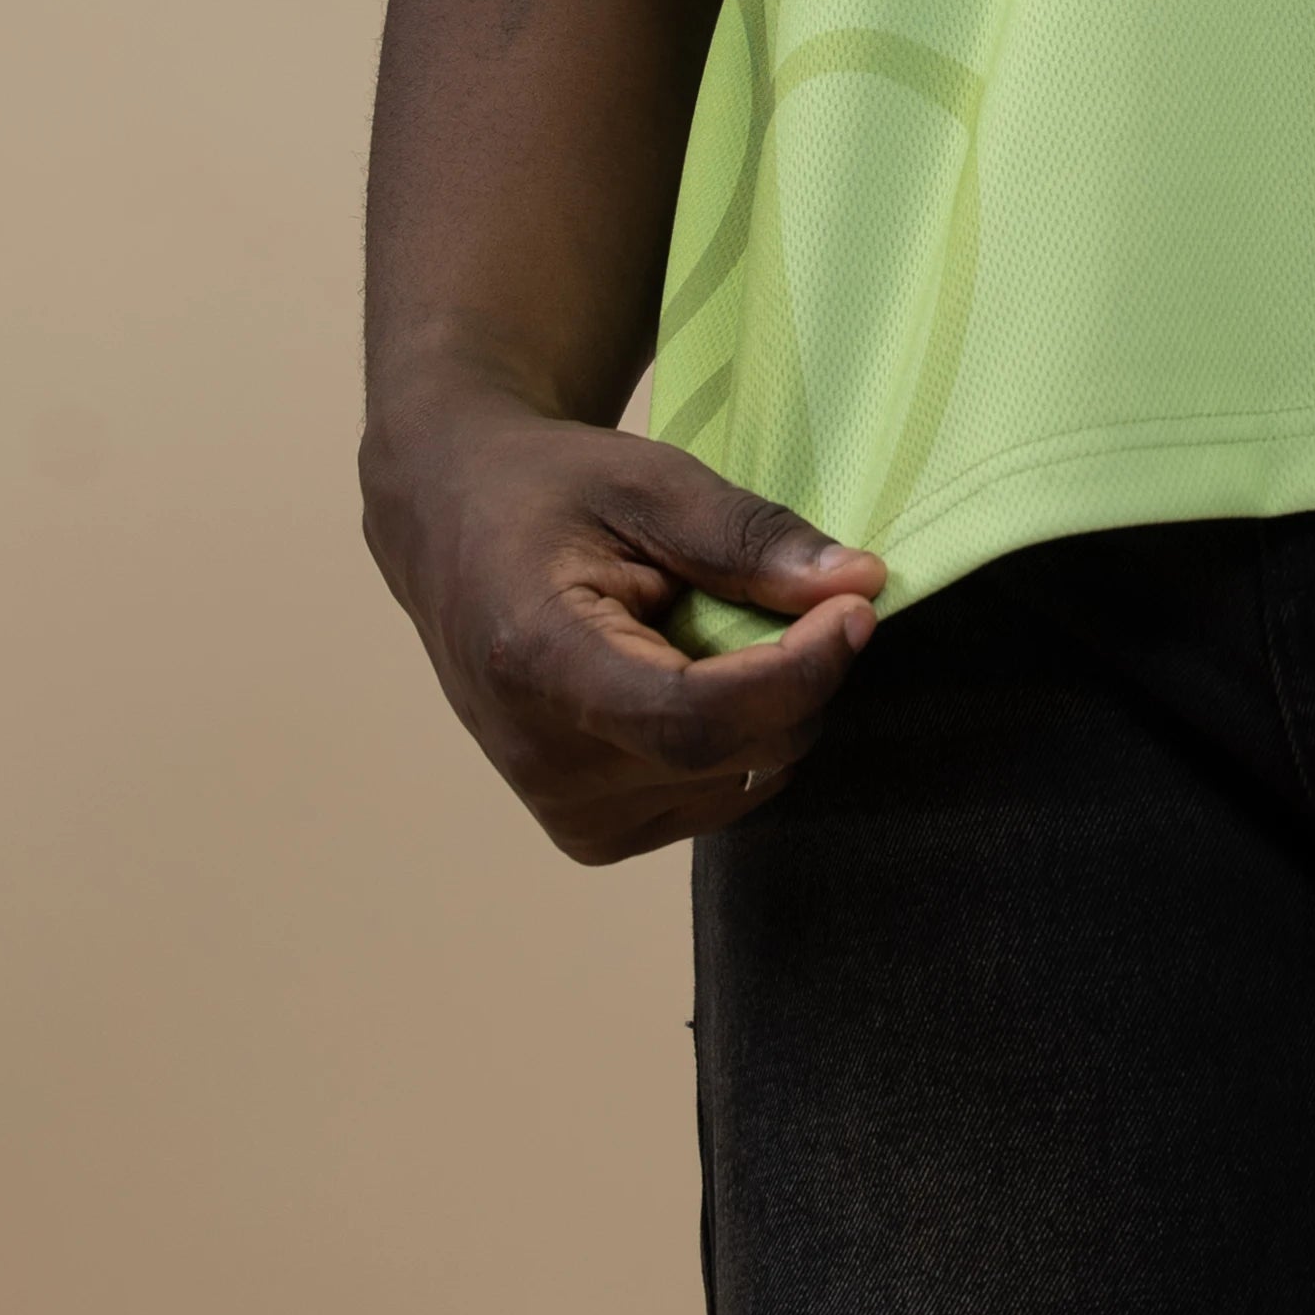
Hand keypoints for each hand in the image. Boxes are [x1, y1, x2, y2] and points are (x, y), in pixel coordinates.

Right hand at [360, 388, 885, 864]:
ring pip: (737, 782)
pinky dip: (742, 740)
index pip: (695, 719)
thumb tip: (859, 583)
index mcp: (538, 665)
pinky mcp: (588, 833)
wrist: (455, 529)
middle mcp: (541, 762)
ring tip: (710, 626)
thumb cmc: (550, 493)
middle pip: (729, 754)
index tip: (855, 608)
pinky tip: (695, 672)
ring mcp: (563, 811)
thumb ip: (749, 539)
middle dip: (802, 677)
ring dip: (771, 707)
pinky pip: (715, 799)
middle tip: (806, 595)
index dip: (796, 673)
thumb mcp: (650, 482)